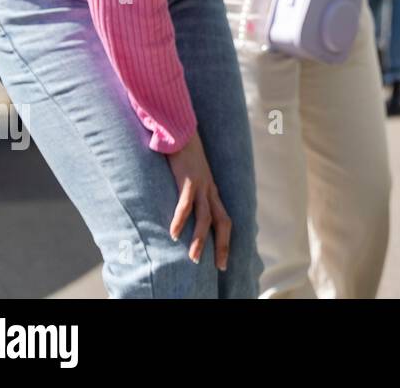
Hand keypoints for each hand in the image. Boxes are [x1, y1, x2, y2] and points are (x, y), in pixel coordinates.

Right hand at [166, 133, 231, 269]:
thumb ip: (192, 195)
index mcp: (212, 192)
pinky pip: (185, 202)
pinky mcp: (188, 179)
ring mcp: (201, 185)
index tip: (223, 262)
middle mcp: (211, 190)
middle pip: (222, 221)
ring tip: (193, 258)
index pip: (225, 220)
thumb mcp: (192, 179)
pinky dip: (181, 219)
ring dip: (199, 239)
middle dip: (222, 245)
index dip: (225, 240)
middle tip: (219, 266)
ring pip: (205, 216)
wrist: (182, 132)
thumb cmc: (185, 157)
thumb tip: (186, 212)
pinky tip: (174, 234)